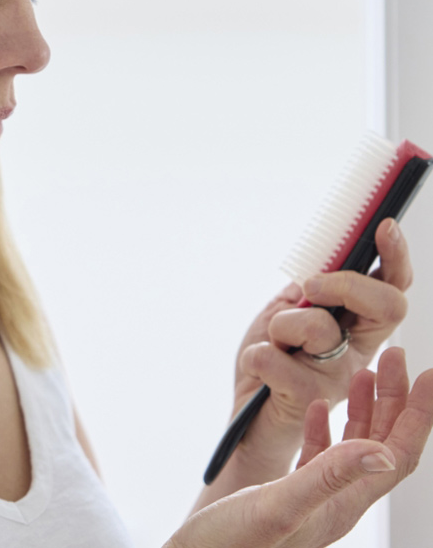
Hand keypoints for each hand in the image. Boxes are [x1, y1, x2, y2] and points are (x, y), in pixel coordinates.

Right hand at [171, 349, 432, 547]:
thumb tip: (383, 452)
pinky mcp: (289, 494)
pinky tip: (315, 407)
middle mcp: (337, 501)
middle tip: (395, 355)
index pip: (396, 454)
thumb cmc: (234, 544)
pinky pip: (318, 454)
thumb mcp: (282, 504)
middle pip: (381, 444)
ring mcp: (315, 498)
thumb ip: (329, 475)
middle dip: (395, 399)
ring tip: (367, 371)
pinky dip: (323, 425)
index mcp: (343, 504)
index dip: (417, 415)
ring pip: (353, 446)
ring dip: (365, 407)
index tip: (428, 375)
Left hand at [230, 219, 410, 478]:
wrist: (248, 415)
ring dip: (281, 326)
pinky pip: (275, 360)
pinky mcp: (310, 400)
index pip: (392, 289)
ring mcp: (338, 378)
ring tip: (273, 343)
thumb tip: (324, 261)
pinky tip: (258, 368)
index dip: (395, 258)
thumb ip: (308, 290)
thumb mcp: (285, 312)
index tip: (385, 226)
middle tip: (310, 286)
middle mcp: (358, 352)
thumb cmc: (270, 360)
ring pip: (320, 329)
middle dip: (345, 284)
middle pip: (387, 306)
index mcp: (357, 327)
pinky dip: (256, 355)